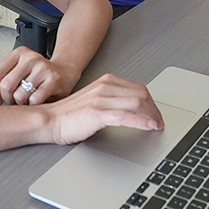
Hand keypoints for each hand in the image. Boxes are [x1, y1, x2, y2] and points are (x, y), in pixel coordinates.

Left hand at [0, 46, 81, 105]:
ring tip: (26, 99)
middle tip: (12, 101)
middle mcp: (31, 57)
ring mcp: (43, 68)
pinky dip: (33, 105)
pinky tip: (36, 100)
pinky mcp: (54, 80)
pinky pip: (34, 100)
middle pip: (6, 85)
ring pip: (19, 95)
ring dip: (20, 103)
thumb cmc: (39, 75)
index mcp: (19, 53)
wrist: (65, 73)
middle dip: (6, 99)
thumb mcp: (17, 73)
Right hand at [48, 74, 163, 144]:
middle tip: (159, 122)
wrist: (49, 121)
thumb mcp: (96, 101)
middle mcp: (105, 86)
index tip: (156, 113)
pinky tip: (149, 127)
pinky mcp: (97, 113)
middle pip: (141, 94)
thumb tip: (134, 109)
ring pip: (137, 103)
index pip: (138, 88)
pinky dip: (141, 122)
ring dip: (151, 116)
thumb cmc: (69, 115)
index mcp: (106, 82)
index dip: (152, 102)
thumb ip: (113, 101)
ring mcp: (101, 99)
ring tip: (157, 126)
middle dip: (154, 109)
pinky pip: (126, 116)